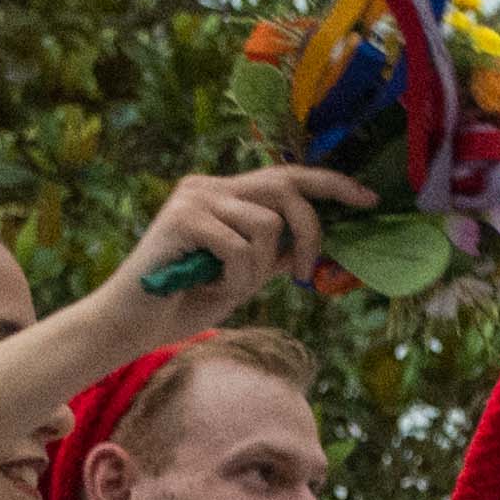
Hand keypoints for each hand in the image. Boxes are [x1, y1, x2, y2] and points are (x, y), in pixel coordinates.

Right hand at [116, 165, 367, 323]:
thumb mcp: (244, 277)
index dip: (331, 184)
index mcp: (226, 193)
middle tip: (302, 272)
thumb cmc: (185, 301)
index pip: (288, 176)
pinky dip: (235, 277)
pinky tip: (209, 286)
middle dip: (309, 231)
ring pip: (265, 225)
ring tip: (226, 286)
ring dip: (257, 269)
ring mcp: (195, 198)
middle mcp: (211, 186)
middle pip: (286, 189)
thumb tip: (318, 247)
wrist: (131, 323)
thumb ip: (274, 256)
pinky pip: (239, 246)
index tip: (368, 199)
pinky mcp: (182, 218)